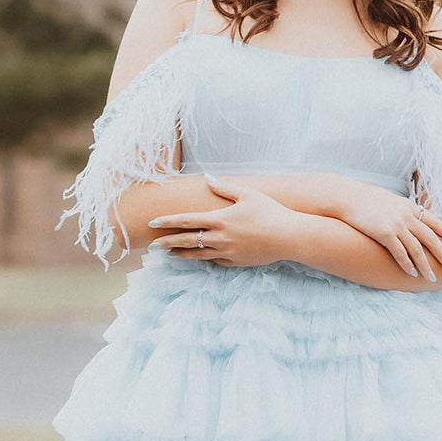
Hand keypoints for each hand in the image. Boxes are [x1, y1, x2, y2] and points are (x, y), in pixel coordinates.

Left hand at [147, 177, 295, 267]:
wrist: (289, 237)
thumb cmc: (270, 212)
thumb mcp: (248, 194)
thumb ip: (224, 187)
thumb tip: (207, 178)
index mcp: (220, 220)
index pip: (187, 221)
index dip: (168, 222)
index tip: (153, 224)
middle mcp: (220, 238)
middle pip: (187, 242)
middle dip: (168, 243)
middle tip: (153, 245)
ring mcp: (227, 253)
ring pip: (198, 256)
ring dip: (182, 254)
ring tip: (170, 254)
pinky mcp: (236, 262)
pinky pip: (215, 262)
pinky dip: (205, 259)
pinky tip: (199, 257)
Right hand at [333, 177, 441, 279]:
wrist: (348, 197)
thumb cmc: (366, 200)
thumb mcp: (390, 200)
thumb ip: (402, 210)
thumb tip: (410, 217)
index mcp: (410, 207)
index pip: (434, 221)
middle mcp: (407, 216)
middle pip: (431, 238)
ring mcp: (396, 225)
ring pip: (417, 249)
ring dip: (426, 266)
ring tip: (432, 278)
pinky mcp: (384, 233)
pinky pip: (400, 253)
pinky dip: (407, 265)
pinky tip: (412, 274)